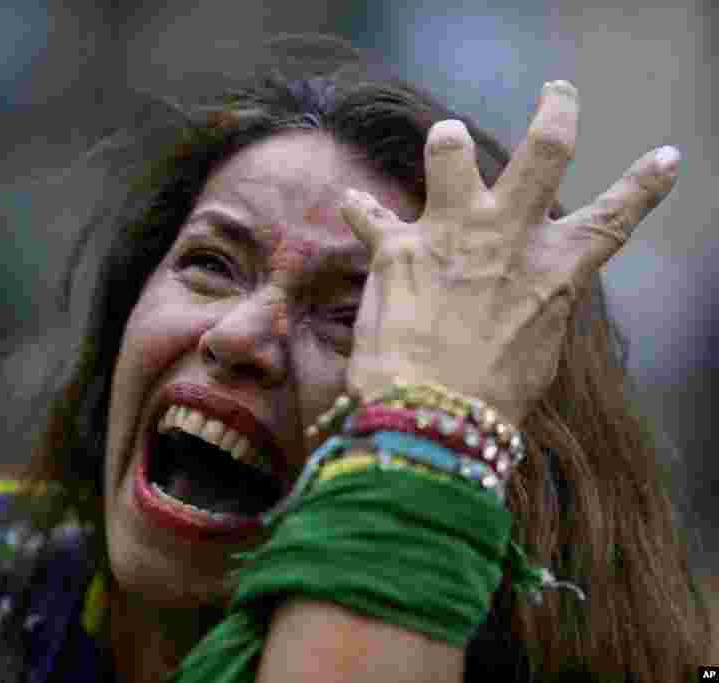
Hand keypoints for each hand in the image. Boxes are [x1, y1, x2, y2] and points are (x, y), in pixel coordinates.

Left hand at [340, 80, 679, 425]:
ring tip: (447, 139)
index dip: (644, 186)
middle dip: (557, 113)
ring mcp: (450, 233)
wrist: (431, 412)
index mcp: (555, 269)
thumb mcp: (537, 350)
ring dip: (450, 141)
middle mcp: (507, 236)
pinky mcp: (396, 247)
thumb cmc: (491, 397)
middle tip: (557, 94)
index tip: (665, 158)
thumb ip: (537, 305)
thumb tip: (530, 293)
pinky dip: (361, 209)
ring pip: (452, 152)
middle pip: (545, 151)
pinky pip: (371, 213)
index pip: (613, 218)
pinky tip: (352, 203)